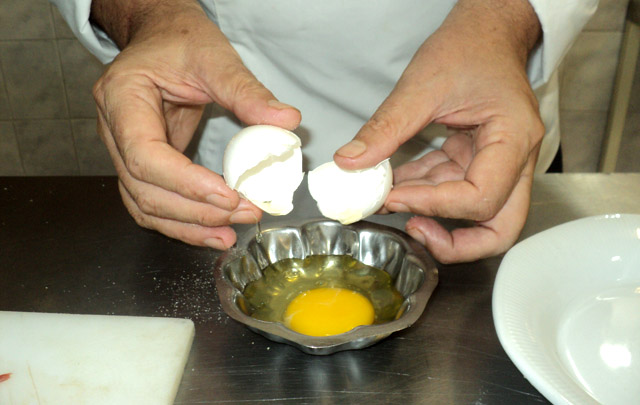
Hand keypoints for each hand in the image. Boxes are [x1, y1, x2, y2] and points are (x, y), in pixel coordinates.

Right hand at [91, 0, 300, 248]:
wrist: (161, 38)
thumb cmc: (179, 41)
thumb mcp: (214, 56)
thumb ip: (246, 91)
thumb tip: (284, 122)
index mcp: (121, 98)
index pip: (144, 155)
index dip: (185, 183)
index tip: (228, 195)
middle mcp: (114, 130)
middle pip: (144, 189)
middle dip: (195, 211)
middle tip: (244, 214)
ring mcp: (124, 150)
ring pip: (144, 205)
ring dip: (188, 226)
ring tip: (228, 235)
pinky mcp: (143, 164)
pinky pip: (154, 202)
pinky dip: (182, 222)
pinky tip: (212, 230)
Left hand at [334, 0, 542, 262]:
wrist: (486, 31)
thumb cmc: (469, 47)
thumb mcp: (423, 85)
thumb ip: (386, 127)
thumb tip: (350, 162)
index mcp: (513, 139)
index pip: (481, 197)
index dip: (434, 205)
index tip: (395, 198)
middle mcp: (514, 159)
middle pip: (499, 228)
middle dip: (457, 243)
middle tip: (414, 231)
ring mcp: (498, 163)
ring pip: (475, 216)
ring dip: (431, 216)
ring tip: (388, 203)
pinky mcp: (478, 160)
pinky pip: (453, 189)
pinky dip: (423, 192)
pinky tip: (392, 185)